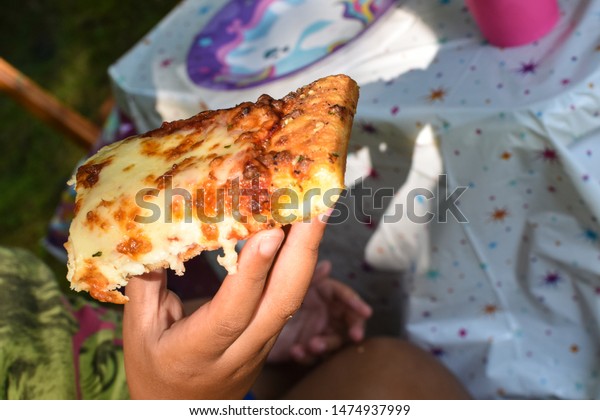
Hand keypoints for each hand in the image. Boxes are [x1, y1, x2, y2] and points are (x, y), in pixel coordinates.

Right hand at [123, 217, 326, 398]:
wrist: (180, 413)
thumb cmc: (155, 370)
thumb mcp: (139, 331)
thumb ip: (146, 284)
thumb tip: (157, 235)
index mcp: (198, 352)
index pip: (233, 312)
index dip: (253, 272)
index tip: (271, 231)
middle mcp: (240, 351)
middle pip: (282, 302)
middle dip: (303, 251)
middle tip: (315, 205)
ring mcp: (262, 346)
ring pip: (292, 299)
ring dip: (308, 253)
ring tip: (316, 210)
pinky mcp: (271, 339)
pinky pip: (289, 299)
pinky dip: (299, 265)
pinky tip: (302, 236)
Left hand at [267, 260, 371, 364]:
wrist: (251, 317)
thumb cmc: (273, 293)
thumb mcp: (292, 283)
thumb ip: (309, 276)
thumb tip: (327, 265)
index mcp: (324, 293)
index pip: (346, 296)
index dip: (357, 303)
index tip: (366, 312)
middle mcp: (324, 312)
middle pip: (348, 321)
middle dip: (353, 328)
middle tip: (355, 336)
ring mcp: (316, 331)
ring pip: (332, 341)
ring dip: (326, 344)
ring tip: (313, 345)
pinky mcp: (305, 348)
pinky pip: (312, 356)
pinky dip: (306, 355)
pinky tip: (296, 352)